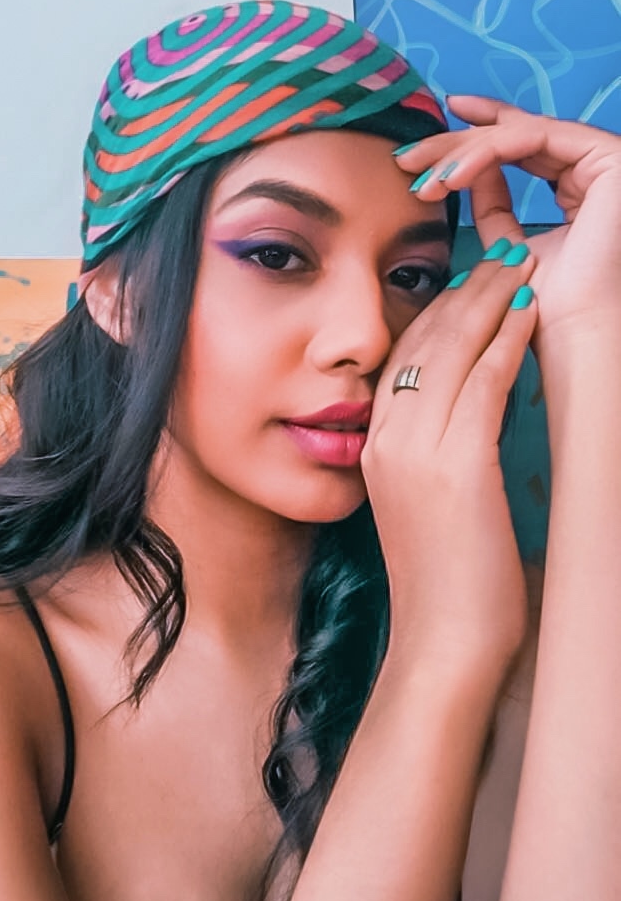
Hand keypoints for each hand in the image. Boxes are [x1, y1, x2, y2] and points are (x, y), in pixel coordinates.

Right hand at [363, 242, 537, 679]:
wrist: (443, 644)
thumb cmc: (447, 586)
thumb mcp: (426, 506)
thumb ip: (433, 454)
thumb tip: (472, 411)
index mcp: (372, 448)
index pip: (403, 359)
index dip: (437, 313)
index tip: (468, 283)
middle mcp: (384, 440)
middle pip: (423, 343)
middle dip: (464, 292)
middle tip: (499, 256)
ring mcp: (415, 451)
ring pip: (452, 351)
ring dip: (489, 301)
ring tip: (518, 266)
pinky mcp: (456, 464)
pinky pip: (483, 382)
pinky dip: (507, 340)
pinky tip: (528, 312)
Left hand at [392, 97, 620, 341]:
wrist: (566, 332)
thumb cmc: (542, 305)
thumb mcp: (506, 244)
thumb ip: (493, 205)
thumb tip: (464, 170)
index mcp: (580, 184)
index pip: (522, 144)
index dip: (474, 134)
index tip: (423, 147)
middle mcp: (595, 165)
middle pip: (515, 133)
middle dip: (456, 143)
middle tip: (408, 158)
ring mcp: (605, 158)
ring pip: (519, 133)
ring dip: (463, 153)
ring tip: (426, 181)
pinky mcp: (607, 157)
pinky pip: (533, 137)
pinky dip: (486, 153)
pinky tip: (451, 177)